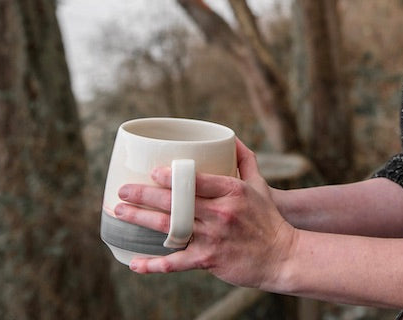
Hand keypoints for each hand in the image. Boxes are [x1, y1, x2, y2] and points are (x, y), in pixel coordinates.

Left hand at [114, 138, 298, 290]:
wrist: (282, 256)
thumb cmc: (268, 218)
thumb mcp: (259, 185)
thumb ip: (245, 160)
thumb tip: (231, 138)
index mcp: (232, 191)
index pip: (196, 180)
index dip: (171, 176)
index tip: (152, 172)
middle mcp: (220, 213)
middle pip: (175, 202)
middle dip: (144, 195)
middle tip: (122, 190)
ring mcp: (213, 237)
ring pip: (169, 228)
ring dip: (140, 219)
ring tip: (120, 211)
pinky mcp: (209, 260)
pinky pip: (176, 262)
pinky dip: (154, 265)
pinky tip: (135, 263)